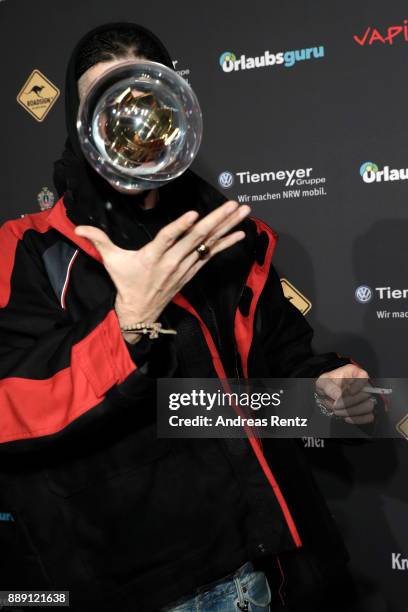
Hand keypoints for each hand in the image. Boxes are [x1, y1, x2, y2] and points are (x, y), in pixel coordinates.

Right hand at [74, 200, 250, 334]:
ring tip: (243, 212)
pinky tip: (241, 234)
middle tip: (233, 204)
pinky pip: (212, 255)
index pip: (167, 239)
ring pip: (208, 244)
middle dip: (217, 220)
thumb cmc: (126, 283)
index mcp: (152, 257)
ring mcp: (185, 266)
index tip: (194, 215)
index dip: (180, 227)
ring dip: (227, 227)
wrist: (141, 311)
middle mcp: (172, 261)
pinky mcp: (193, 271)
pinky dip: (226, 244)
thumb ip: (98, 240)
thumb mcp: (111, 261)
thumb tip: (78, 228)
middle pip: (196, 238)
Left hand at [315, 364, 375, 424]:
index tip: (349, 392)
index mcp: (355, 373)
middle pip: (366, 395)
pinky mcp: (366, 409)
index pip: (364, 377)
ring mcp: (367, 398)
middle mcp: (364, 385)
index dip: (358, 386)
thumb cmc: (327, 384)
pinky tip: (346, 418)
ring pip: (368, 407)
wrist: (326, 394)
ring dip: (352, 412)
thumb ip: (330, 387)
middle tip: (336, 406)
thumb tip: (339, 396)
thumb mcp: (323, 382)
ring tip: (338, 412)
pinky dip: (358, 419)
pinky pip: (368, 417)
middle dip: (349, 403)